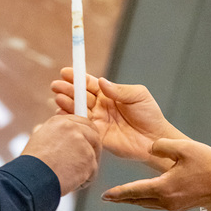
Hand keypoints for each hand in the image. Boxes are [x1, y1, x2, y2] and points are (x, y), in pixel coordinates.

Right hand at [21, 114, 100, 194]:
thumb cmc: (32, 164)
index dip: (86, 133)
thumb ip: (53, 134)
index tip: (85, 141)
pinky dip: (84, 180)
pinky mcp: (89, 160)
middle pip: (94, 135)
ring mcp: (83, 143)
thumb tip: (57, 135)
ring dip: (85, 167)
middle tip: (84, 161)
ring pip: (94, 155)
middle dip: (92, 148)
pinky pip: (92, 172)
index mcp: (60, 122)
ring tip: (68, 174)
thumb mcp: (39, 139)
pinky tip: (70, 181)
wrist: (32, 177)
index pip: (83, 122)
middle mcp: (73, 129)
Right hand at [51, 69, 184, 167]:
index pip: (89, 84)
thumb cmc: (149, 114)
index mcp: (109, 94)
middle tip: (56, 85)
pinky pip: (81, 126)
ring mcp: (98, 121)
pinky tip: (62, 114)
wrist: (155, 139)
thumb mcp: (138, 95)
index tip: (65, 72)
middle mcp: (100, 107)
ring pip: (78, 110)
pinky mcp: (97, 135)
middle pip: (80, 96)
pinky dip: (71, 120)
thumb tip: (101, 81)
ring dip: (67, 103)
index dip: (77, 78)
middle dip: (67, 90)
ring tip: (58, 98)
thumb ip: (119, 90)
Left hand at [101, 138, 210, 210]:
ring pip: (148, 204)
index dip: (118, 193)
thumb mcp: (183, 148)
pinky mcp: (182, 205)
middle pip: (138, 201)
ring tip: (124, 197)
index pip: (134, 191)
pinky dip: (148, 200)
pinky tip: (147, 196)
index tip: (105, 196)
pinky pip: (158, 204)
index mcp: (164, 188)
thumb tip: (151, 148)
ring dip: (135, 200)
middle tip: (108, 198)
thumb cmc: (210, 165)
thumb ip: (162, 146)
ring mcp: (175, 205)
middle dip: (122, 199)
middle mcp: (167, 200)